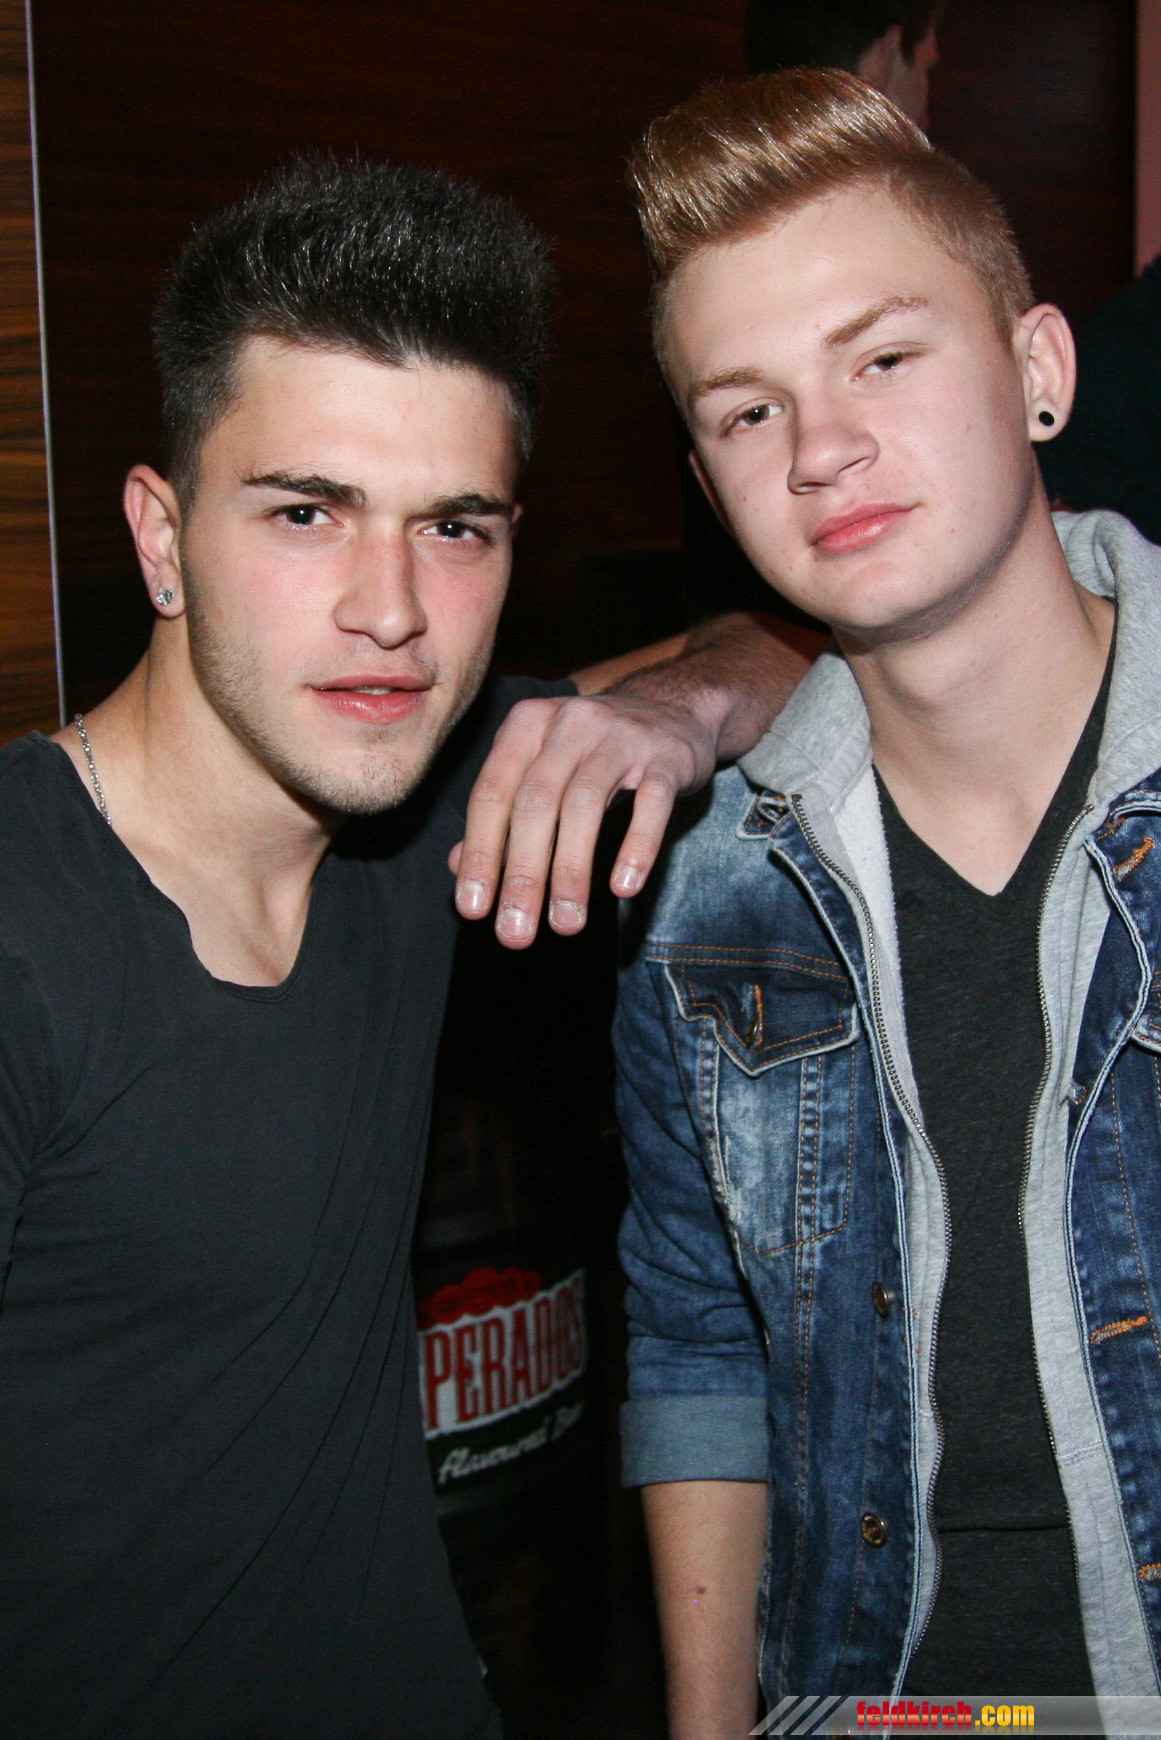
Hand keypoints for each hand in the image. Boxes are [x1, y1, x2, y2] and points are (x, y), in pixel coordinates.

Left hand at [448, 688, 712, 948]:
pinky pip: (651, 803)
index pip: (492, 794)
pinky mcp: (666, 757)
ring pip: (587, 804)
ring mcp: (620, 736)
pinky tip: (624, 888)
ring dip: (573, 870)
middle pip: (536, 803)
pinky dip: (637, 846)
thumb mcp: (542, 768)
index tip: (473, 909)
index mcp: (527, 726)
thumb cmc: (592, 750)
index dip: (480, 853)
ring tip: (566, 923)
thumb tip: (458, 868)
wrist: (674, 708)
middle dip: (524, 874)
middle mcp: (569, 724)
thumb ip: (502, 814)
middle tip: (516, 932)